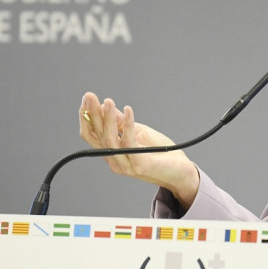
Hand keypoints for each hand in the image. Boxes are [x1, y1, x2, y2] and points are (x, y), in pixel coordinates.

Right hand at [79, 92, 200, 206]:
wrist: (181, 172)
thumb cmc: (160, 153)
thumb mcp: (139, 132)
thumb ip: (121, 123)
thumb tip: (105, 106)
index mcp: (112, 152)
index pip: (92, 135)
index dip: (86, 117)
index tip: (86, 99)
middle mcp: (114, 160)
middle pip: (97, 136)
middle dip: (92, 114)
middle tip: (90, 96)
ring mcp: (125, 164)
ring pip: (110, 139)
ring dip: (107, 118)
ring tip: (108, 102)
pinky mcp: (139, 165)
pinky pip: (129, 142)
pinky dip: (128, 125)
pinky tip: (128, 111)